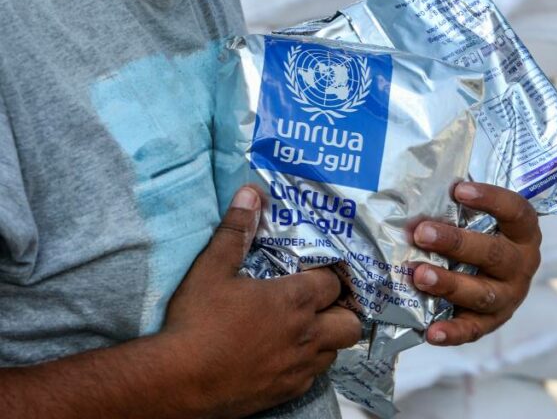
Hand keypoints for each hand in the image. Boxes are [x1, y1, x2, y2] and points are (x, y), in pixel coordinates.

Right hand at [163, 186, 360, 416]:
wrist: (178, 381)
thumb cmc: (196, 322)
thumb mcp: (212, 268)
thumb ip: (236, 230)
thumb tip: (251, 193)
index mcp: (295, 300)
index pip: (333, 283)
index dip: (328, 275)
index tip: (315, 272)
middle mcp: (306, 335)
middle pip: (350, 323)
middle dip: (342, 311)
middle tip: (322, 304)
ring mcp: (299, 367)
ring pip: (335, 352)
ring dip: (327, 338)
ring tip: (306, 328)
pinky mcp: (287, 392)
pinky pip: (313, 377)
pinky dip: (308, 365)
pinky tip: (286, 356)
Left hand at [412, 183, 540, 345]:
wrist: (500, 272)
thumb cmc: (481, 234)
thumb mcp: (478, 218)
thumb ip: (456, 207)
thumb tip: (414, 192)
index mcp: (523, 232)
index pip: (515, 211)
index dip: (490, 199)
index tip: (459, 190)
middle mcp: (521, 264)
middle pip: (493, 254)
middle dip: (456, 243)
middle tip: (421, 233)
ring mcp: (509, 296)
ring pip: (483, 293)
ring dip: (449, 284)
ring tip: (419, 275)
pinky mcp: (493, 322)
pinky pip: (474, 330)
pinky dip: (453, 333)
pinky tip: (431, 333)